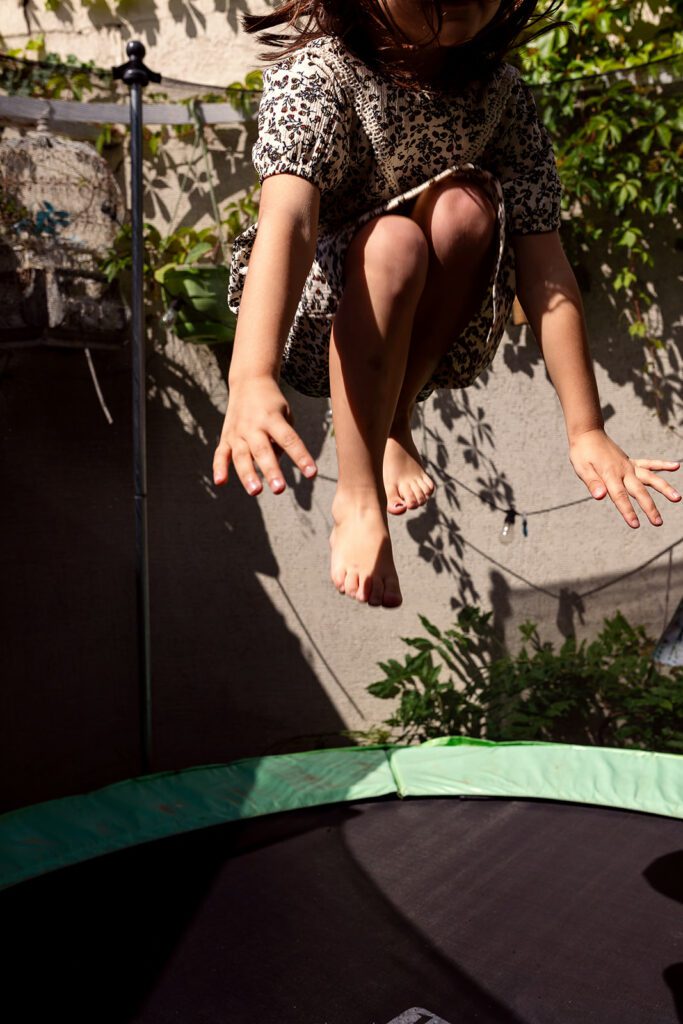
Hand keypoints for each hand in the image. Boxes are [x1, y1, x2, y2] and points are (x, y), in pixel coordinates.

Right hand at [212, 376, 316, 494]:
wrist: (249, 381)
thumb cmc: (273, 404)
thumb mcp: (285, 415)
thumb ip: (282, 441)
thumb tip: (273, 467)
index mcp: (272, 418)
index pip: (289, 440)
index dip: (301, 457)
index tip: (312, 473)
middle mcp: (253, 426)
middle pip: (263, 451)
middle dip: (271, 471)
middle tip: (279, 489)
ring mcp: (237, 432)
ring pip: (241, 456)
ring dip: (247, 475)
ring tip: (256, 491)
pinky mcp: (226, 437)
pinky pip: (221, 454)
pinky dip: (219, 468)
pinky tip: (220, 482)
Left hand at [569, 428, 680, 527]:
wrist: (588, 433)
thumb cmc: (581, 453)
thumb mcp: (582, 469)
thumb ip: (592, 483)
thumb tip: (600, 496)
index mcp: (610, 474)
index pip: (620, 496)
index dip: (627, 511)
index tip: (635, 524)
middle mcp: (623, 471)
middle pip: (639, 491)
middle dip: (649, 508)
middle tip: (658, 523)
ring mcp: (629, 465)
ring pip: (651, 478)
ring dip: (664, 488)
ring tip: (677, 498)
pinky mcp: (631, 461)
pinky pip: (650, 463)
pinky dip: (663, 465)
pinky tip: (676, 467)